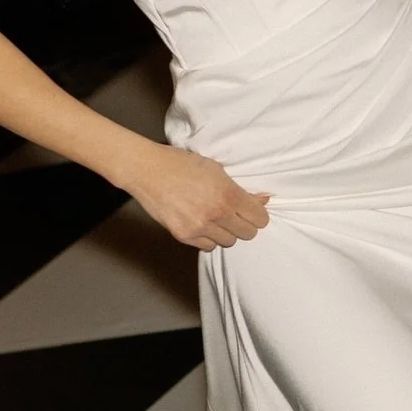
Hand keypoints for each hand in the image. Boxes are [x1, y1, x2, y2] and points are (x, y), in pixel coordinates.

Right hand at [130, 144, 270, 250]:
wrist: (148, 170)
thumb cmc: (182, 163)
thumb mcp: (216, 169)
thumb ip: (240, 188)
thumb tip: (263, 200)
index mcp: (227, 194)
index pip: (259, 219)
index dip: (259, 215)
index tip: (254, 211)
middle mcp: (216, 214)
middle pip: (247, 234)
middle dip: (245, 224)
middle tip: (236, 215)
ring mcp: (199, 227)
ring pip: (228, 242)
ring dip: (226, 232)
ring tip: (216, 219)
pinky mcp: (183, 236)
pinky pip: (208, 246)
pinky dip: (208, 238)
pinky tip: (203, 225)